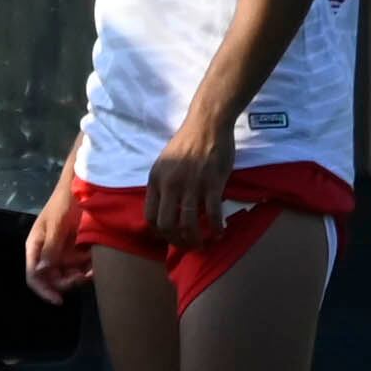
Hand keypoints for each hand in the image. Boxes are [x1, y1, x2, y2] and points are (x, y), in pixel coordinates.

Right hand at [24, 170, 92, 301]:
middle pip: (52, 279)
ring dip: (80, 277)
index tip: (58, 300)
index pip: (34, 275)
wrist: (85, 186)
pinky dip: (89, 270)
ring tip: (93, 270)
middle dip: (67, 283)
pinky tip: (97, 265)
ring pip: (69, 276)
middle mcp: (48, 253)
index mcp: (36, 246)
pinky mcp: (79, 250)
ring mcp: (64, 252)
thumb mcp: (57, 224)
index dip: (44, 290)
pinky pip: (82, 267)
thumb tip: (42, 272)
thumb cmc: (65, 201)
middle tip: (83, 278)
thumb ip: (50, 248)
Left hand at [144, 106, 236, 247]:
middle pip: (166, 225)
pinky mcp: (212, 182)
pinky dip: (217, 228)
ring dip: (196, 239)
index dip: (159, 233)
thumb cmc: (186, 144)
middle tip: (188, 245)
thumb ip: (162, 186)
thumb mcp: (164, 165)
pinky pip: (213, 213)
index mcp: (155, 181)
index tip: (170, 237)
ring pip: (189, 223)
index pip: (150, 216)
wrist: (206, 124)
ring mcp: (191, 184)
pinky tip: (220, 233)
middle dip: (177, 241)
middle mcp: (170, 185)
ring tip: (203, 244)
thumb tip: (164, 209)